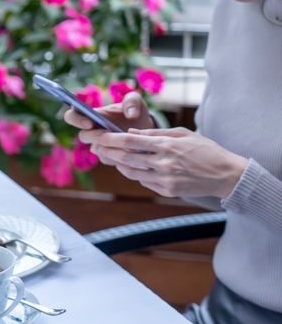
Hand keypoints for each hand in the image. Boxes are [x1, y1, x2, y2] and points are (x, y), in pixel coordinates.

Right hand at [66, 92, 154, 165]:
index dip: (76, 119)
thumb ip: (132, 102)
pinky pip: (106, 159)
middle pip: (83, 136)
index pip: (72, 116)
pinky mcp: (106, 156)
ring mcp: (97, 145)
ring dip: (108, 147)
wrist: (145, 129)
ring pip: (96, 150)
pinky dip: (117, 155)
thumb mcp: (137, 101)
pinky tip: (130, 151)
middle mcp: (91, 131)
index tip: (89, 122)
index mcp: (92, 115)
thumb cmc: (137, 112)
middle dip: (95, 136)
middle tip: (108, 134)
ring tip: (125, 142)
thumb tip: (131, 114)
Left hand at [90, 127, 248, 198]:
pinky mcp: (166, 191)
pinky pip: (143, 182)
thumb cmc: (205, 150)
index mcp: (166, 145)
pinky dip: (135, 173)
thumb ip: (155, 133)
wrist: (225, 174)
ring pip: (130, 172)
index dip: (110, 139)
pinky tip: (132, 167)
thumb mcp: (183, 133)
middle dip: (108, 152)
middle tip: (97, 147)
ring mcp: (164, 179)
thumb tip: (131, 132)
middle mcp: (163, 163)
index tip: (99, 136)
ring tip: (112, 157)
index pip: (130, 141)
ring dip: (118, 164)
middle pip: (125, 158)